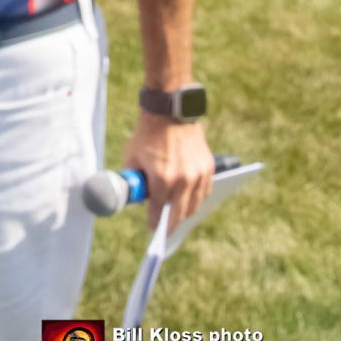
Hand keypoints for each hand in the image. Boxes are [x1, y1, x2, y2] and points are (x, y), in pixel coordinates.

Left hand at [123, 113, 212, 231]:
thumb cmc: (147, 134)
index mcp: (162, 179)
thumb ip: (134, 180)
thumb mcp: (132, 157)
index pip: (157, 212)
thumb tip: (136, 197)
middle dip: (169, 224)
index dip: (153, 223)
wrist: (169, 111)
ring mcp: (198, 174)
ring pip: (193, 206)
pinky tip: (188, 200)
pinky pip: (204, 192)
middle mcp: (183, 180)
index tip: (151, 229)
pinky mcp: (208, 167)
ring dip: (184, 213)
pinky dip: (196, 199)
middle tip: (164, 228)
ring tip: (175, 214)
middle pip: (178, 215)